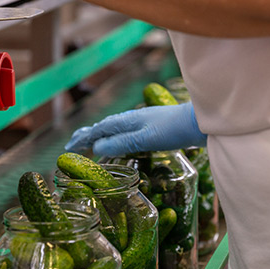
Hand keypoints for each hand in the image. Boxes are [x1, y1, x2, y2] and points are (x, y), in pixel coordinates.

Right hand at [65, 103, 206, 155]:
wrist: (201, 122)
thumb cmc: (173, 130)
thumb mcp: (145, 139)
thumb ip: (121, 143)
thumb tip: (97, 147)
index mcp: (127, 121)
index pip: (98, 130)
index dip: (83, 139)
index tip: (68, 148)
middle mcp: (132, 120)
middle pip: (104, 127)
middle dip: (87, 136)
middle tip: (73, 145)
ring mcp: (142, 123)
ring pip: (114, 129)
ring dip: (99, 136)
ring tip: (90, 144)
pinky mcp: (153, 128)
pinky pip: (125, 132)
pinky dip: (114, 138)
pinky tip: (119, 142)